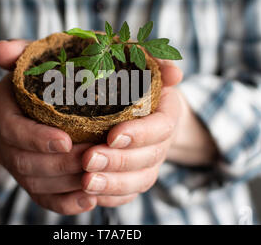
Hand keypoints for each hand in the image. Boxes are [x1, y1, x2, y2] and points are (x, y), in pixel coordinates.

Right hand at [0, 40, 97, 214]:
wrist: (20, 109)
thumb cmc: (31, 82)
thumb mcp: (25, 63)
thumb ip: (19, 52)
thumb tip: (1, 49)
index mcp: (2, 113)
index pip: (13, 131)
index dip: (37, 139)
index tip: (65, 140)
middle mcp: (6, 144)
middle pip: (26, 164)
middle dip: (59, 165)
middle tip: (91, 159)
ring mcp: (18, 166)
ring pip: (37, 185)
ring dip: (67, 184)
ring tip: (96, 178)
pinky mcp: (33, 181)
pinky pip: (45, 199)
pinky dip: (66, 203)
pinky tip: (90, 200)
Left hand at [81, 60, 217, 206]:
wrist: (140, 107)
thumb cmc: (135, 82)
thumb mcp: (143, 66)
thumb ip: (155, 63)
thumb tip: (175, 73)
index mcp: (166, 115)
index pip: (160, 128)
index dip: (140, 134)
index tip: (113, 135)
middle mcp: (161, 144)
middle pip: (148, 159)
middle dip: (119, 162)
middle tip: (88, 159)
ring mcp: (149, 164)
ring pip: (139, 182)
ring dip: (113, 185)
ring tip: (86, 181)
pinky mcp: (135, 179)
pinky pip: (128, 196)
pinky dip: (111, 198)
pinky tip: (89, 196)